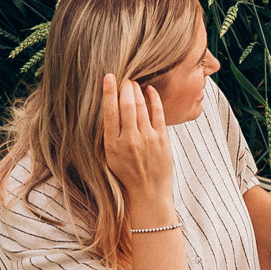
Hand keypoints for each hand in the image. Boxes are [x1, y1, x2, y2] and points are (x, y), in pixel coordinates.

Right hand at [102, 73, 176, 217]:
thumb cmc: (127, 174)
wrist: (148, 192)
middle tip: (124, 78)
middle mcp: (129, 141)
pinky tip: (150, 90)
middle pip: (126, 106)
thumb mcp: (110, 157)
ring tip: (133, 83)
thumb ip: (110, 135)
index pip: (109, 112)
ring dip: (137, 92)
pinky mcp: (162, 139)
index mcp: (112, 145)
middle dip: (125, 88)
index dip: (108, 92)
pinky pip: (158, 113)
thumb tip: (110, 109)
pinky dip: (154, 99)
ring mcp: (147, 139)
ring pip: (141, 107)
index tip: (108, 77)